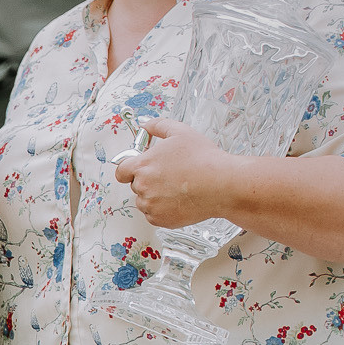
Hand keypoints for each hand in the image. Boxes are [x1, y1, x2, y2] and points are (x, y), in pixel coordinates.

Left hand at [112, 116, 235, 229]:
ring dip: (155, 196)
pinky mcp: (160, 219)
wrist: (222, 184)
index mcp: (142, 166)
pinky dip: (164, 209)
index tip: (137, 169)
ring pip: (145, 201)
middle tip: (170, 175)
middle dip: (148, 180)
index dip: (129, 169)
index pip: (121, 171)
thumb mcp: (180, 132)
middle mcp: (142, 187)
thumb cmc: (204, 159)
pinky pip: (155, 215)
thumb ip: (158, 126)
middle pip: (136, 185)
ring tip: (178, 187)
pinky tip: (180, 199)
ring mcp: (150, 205)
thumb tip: (146, 125)